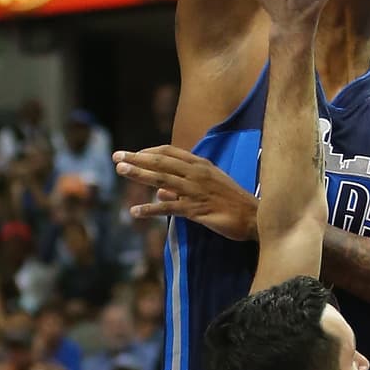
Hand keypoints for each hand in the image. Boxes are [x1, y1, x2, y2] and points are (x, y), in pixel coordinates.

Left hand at [113, 147, 258, 240]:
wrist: (253, 216)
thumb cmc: (231, 200)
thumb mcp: (209, 186)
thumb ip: (183, 187)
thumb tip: (160, 191)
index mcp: (200, 164)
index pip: (169, 152)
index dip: (149, 152)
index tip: (134, 155)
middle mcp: (196, 174)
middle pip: (161, 162)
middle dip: (137, 158)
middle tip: (116, 156)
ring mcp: (195, 191)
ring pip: (162, 180)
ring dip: (139, 175)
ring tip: (120, 171)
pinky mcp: (196, 210)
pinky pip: (169, 208)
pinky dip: (150, 209)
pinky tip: (135, 211)